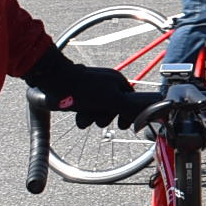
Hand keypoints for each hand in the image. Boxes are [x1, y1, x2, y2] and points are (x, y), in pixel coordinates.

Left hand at [27, 52, 154, 129]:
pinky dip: (82, 114)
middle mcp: (106, 83)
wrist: (53, 79)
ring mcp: (92, 88)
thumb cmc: (82, 89)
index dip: (127, 115)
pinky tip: (78, 116)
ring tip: (83, 118)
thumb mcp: (111, 100)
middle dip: (104, 117)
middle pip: (113, 108)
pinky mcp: (79, 92)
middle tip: (97, 120)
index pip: (131, 102)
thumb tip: (152, 110)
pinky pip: (86, 108)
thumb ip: (131, 106)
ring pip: (98, 110)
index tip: (122, 125)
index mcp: (117, 82)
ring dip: (91, 118)